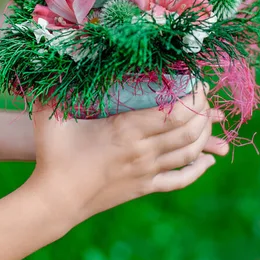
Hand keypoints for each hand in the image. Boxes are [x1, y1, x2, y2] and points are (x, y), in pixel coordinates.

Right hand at [26, 83, 228, 230]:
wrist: (55, 201)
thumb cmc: (53, 156)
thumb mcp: (51, 115)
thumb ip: (55, 85)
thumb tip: (57, 57)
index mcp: (126, 130)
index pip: (175, 112)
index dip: (193, 95)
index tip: (197, 79)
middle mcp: (143, 151)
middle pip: (189, 130)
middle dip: (203, 110)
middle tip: (203, 93)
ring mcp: (147, 172)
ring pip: (190, 153)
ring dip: (205, 134)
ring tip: (207, 117)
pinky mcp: (145, 188)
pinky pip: (181, 180)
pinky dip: (199, 169)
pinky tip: (208, 161)